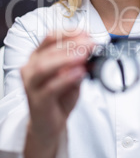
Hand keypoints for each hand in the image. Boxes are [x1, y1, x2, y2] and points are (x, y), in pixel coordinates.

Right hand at [21, 31, 93, 157]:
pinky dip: (66, 78)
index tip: (87, 33)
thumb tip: (91, 48)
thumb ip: (79, 62)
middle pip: (49, 50)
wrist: (50, 124)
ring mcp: (31, 84)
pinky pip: (50, 87)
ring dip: (66, 59)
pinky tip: (80, 74)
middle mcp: (31, 67)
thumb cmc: (59, 97)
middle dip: (72, 44)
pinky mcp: (37, 100)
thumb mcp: (72, 75)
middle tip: (90, 44)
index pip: (51, 37)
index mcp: (38, 56)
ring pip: (44, 66)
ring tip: (84, 56)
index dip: (69, 33)